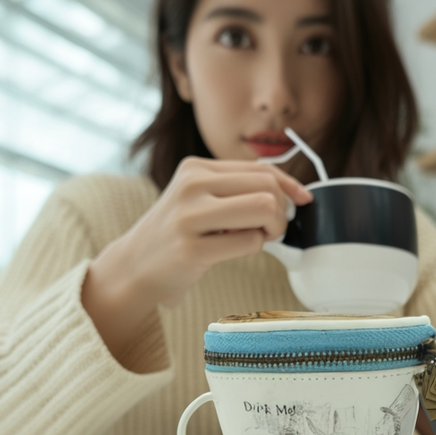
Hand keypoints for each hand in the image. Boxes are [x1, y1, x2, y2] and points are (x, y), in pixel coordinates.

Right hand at [82, 157, 311, 363]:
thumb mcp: (198, 198)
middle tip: (269, 229)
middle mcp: (191, 185)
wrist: (133, 267)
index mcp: (195, 168)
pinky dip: (254, 248)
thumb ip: (235, 189)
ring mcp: (189, 216)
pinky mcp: (192, 249)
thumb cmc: (175, 235)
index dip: (289, 184)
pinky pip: (250, 242)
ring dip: (272, 228)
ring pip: (264, 207)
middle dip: (280, 210)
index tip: (302, 199)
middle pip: (267, 185)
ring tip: (257, 238)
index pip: (259, 167)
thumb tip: (288, 189)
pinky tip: (234, 251)